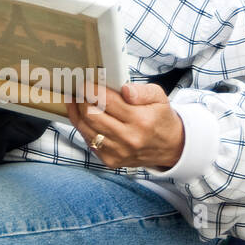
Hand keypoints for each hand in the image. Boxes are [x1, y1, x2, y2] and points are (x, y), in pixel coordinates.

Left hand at [66, 82, 184, 170]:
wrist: (170, 147)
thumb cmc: (160, 118)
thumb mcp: (160, 97)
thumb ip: (142, 91)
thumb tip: (124, 89)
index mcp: (140, 120)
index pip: (107, 102)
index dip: (92, 90)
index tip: (85, 83)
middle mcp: (128, 138)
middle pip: (92, 116)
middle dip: (82, 100)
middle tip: (79, 91)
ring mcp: (118, 152)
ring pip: (86, 130)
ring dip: (77, 113)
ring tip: (75, 101)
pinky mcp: (111, 161)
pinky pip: (89, 142)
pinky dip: (83, 128)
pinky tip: (82, 117)